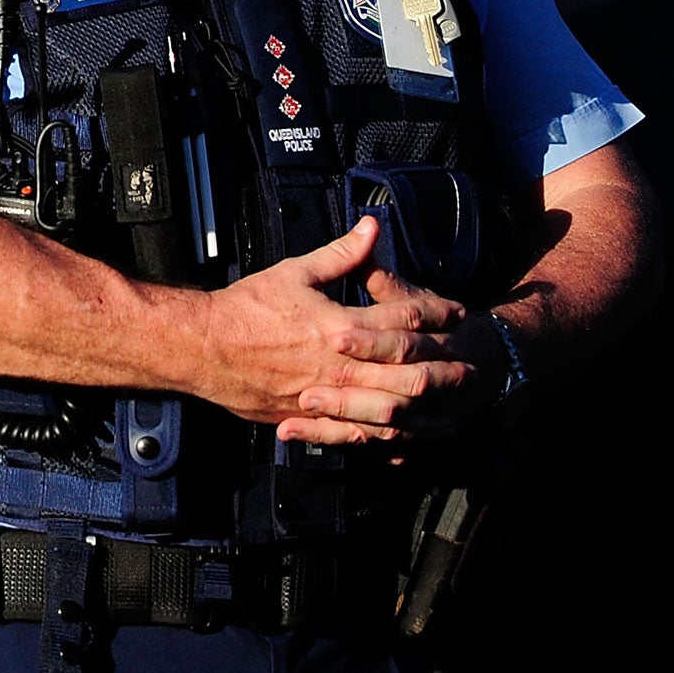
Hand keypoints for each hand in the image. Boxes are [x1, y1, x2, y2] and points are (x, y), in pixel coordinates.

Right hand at [193, 218, 468, 444]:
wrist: (203, 345)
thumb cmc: (247, 306)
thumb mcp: (295, 271)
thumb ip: (341, 254)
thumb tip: (372, 227)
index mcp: (341, 325)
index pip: (404, 320)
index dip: (436, 313)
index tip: (457, 312)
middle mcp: (340, 365)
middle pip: (408, 373)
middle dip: (444, 371)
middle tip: (470, 370)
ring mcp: (325, 396)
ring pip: (388, 412)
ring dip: (424, 414)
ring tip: (449, 418)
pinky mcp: (307, 417)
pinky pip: (354, 436)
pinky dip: (382, 442)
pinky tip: (401, 446)